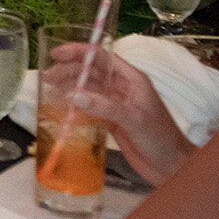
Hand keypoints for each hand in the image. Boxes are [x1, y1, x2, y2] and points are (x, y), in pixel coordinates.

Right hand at [47, 44, 194, 185]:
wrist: (171, 167)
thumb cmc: (161, 139)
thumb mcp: (135, 120)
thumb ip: (106, 107)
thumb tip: (74, 95)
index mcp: (132, 80)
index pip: (102, 57)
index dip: (79, 52)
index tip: (57, 54)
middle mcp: (121, 88)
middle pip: (90, 71)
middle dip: (69, 71)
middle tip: (47, 77)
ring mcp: (115, 104)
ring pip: (87, 88)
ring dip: (68, 86)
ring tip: (48, 89)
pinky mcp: (109, 120)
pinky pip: (88, 106)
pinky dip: (73, 104)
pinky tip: (60, 106)